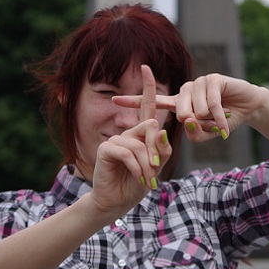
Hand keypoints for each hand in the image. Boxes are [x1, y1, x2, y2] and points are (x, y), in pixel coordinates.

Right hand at [90, 65, 171, 219]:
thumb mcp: (157, 165)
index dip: (146, 86)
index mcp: (141, 133)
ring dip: (147, 165)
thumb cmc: (139, 182)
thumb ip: (161, 149)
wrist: (118, 201)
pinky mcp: (106, 149)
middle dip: (156, 150)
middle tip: (156, 171)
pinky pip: (128, 152)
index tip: (146, 67)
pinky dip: (137, 167)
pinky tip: (138, 178)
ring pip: (140, 143)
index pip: (146, 105)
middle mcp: (128, 132)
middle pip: (150, 127)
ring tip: (148, 179)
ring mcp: (116, 139)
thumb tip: (160, 130)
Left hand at [113, 73, 262, 142]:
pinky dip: (219, 118)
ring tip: (219, 120)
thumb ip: (195, 133)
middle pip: (180, 113)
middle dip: (196, 125)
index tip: (113, 100)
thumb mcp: (207, 133)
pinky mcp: (212, 79)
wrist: (248, 108)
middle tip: (209, 126)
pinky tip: (225, 124)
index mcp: (179, 102)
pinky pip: (211, 104)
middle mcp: (185, 90)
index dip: (133, 102)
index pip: (153, 102)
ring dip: (211, 122)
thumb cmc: (224, 122)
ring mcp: (198, 82)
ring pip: (196, 110)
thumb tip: (187, 121)